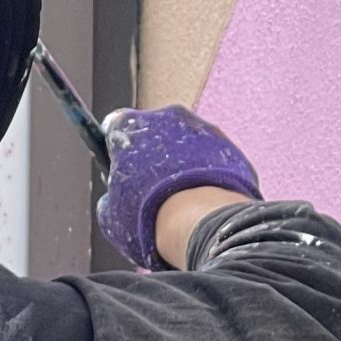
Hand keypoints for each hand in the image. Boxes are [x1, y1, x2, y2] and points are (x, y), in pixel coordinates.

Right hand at [96, 104, 260, 269]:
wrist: (203, 224)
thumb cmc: (151, 220)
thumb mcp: (112, 218)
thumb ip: (109, 199)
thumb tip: (112, 200)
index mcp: (129, 125)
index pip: (115, 126)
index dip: (116, 151)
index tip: (120, 170)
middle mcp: (167, 115)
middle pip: (155, 132)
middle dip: (153, 158)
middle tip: (153, 195)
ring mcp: (203, 128)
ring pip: (188, 145)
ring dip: (184, 167)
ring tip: (183, 204)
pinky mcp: (231, 147)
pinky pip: (216, 160)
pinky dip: (211, 177)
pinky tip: (205, 205)